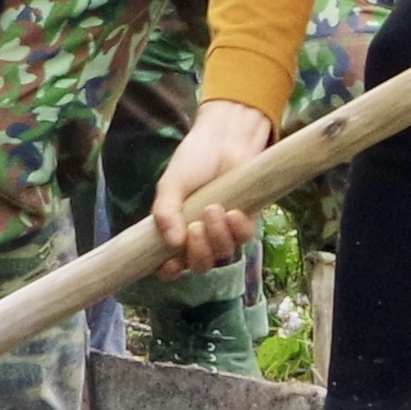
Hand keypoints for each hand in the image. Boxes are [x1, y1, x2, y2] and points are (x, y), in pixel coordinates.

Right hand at [143, 97, 286, 274]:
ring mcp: (224, 230)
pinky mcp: (246, 221)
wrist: (224, 138)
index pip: (171, 263)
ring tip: (213, 209)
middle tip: (195, 228)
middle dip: (198, 253)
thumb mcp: (170, 184)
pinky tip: (232, 212)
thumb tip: (171, 242)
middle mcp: (200, 236)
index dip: (170, 271)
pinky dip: (237, 229)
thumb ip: (164, 211)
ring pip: (224, 254)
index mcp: (176, 230)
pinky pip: (244, 238)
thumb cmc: (194, 160)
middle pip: (200, 265)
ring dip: (217, 237)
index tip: (169, 265)